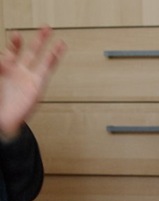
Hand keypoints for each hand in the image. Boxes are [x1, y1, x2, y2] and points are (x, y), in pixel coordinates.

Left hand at [0, 26, 65, 140]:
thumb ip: (0, 66)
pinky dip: (54, 57)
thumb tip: (2, 57)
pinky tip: (59, 48)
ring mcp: (29, 78)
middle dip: (36, 39)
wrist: (4, 121)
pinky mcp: (38, 84)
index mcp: (4, 70)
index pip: (11, 52)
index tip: (16, 35)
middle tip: (43, 28)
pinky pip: (48, 68)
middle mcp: (18, 72)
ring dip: (47, 45)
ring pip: (40, 57)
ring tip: (53, 34)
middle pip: (28, 51)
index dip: (13, 44)